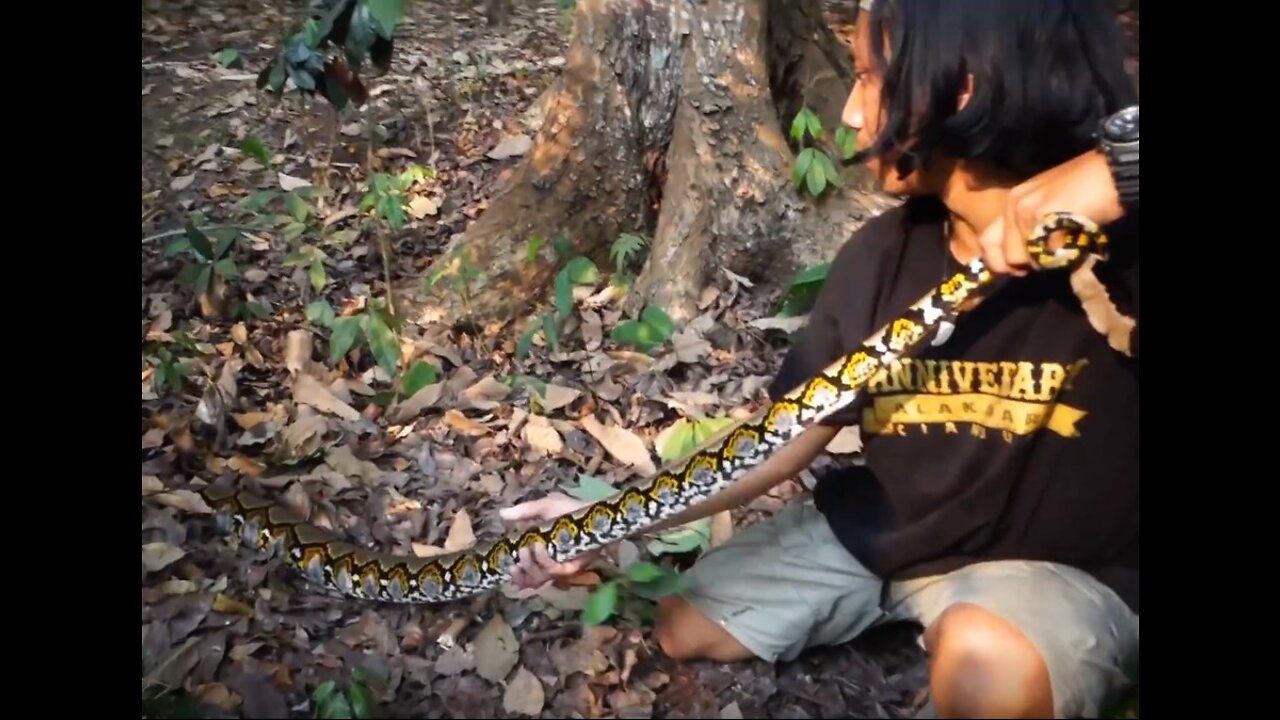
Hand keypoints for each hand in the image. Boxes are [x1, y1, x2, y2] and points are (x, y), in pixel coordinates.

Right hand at [498, 492, 599, 590]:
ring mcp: (559, 566)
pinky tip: (539, 547)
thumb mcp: (545, 506)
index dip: (514, 574)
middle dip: (519, 573)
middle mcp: (547, 562)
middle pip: (529, 579)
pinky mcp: (571, 567)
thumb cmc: (571, 510)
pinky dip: (544, 561)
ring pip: (539, 577)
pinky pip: (554, 571)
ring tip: (526, 550)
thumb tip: (501, 513)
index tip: (506, 567)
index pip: (523, 569)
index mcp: (538, 550)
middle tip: (516, 559)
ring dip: (530, 566)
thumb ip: (524, 512)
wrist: (595, 513)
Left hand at [979, 149, 1126, 275]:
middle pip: (1006, 256)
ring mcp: (1025, 211)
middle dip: (1024, 266)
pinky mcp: (1040, 217)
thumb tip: (1023, 256)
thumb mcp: (1047, 204)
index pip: (988, 241)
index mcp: (1012, 201)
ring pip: (1023, 258)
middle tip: (1046, 259)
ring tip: (1062, 245)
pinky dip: (1058, 255)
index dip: (1000, 261)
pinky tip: (1071, 240)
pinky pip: (1043, 252)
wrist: (1109, 173)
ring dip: (1043, 261)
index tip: (1018, 269)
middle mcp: (1013, 205)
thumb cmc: (1084, 188)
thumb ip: (1029, 227)